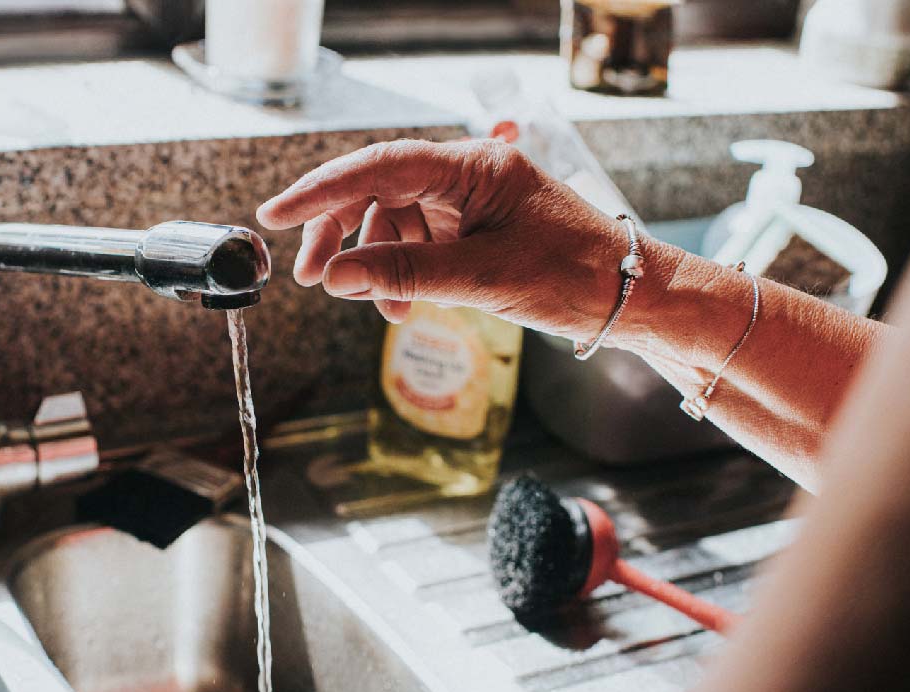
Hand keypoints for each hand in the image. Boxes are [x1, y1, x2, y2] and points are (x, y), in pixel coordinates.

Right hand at [257, 138, 676, 335]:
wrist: (633, 298)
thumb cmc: (576, 277)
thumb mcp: (486, 279)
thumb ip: (406, 275)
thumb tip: (335, 277)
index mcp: (475, 167)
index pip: (380, 165)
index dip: (322, 189)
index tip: (276, 214)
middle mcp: (468, 175)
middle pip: (378, 190)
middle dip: (340, 233)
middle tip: (309, 275)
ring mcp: (470, 203)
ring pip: (394, 222)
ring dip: (375, 264)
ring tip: (380, 307)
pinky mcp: (474, 230)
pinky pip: (419, 245)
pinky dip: (403, 275)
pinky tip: (406, 306)